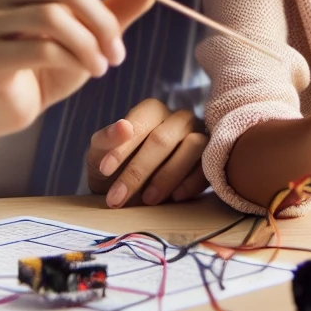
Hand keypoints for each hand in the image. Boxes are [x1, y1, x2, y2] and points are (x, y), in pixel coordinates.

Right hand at [0, 0, 164, 137]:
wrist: (6, 106)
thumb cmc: (50, 63)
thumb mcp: (94, 32)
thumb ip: (122, 4)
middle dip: (105, 21)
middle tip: (120, 53)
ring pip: (53, 16)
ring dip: (90, 45)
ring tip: (104, 66)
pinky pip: (40, 49)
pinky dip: (72, 60)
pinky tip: (84, 72)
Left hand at [86, 98, 207, 207]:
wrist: (130, 194)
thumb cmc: (115, 169)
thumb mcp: (99, 155)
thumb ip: (106, 140)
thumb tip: (122, 126)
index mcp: (152, 110)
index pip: (141, 121)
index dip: (123, 146)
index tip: (104, 170)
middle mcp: (179, 119)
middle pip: (163, 139)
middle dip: (137, 172)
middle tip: (117, 198)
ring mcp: (199, 137)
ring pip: (192, 147)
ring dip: (167, 177)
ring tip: (147, 200)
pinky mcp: (211, 160)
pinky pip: (208, 167)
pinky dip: (191, 183)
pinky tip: (174, 198)